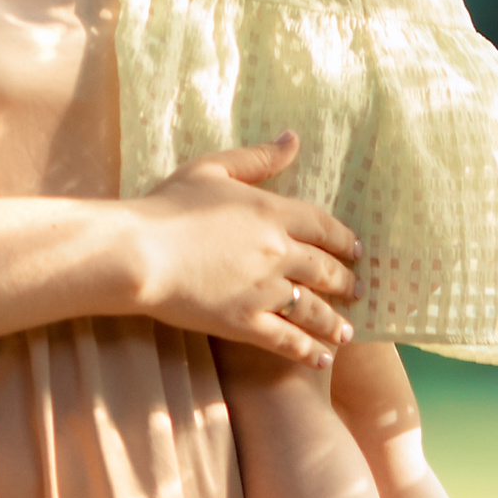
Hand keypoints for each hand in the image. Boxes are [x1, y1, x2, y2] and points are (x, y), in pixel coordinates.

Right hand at [133, 133, 361, 367]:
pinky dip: (308, 351)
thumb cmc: (168, 207)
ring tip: (347, 332)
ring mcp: (264, 291)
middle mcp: (278, 252)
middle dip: (344, 281)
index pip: (322, 226)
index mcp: (271, 212)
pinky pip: (287, 341)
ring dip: (333, 321)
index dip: (344, 239)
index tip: (357, 250)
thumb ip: (257, 158)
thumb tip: (293, 139)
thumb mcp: (212, 168)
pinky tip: (323, 358)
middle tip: (356, 290)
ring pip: (312, 309)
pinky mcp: (245, 324)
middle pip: (324, 269)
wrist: (140, 253)